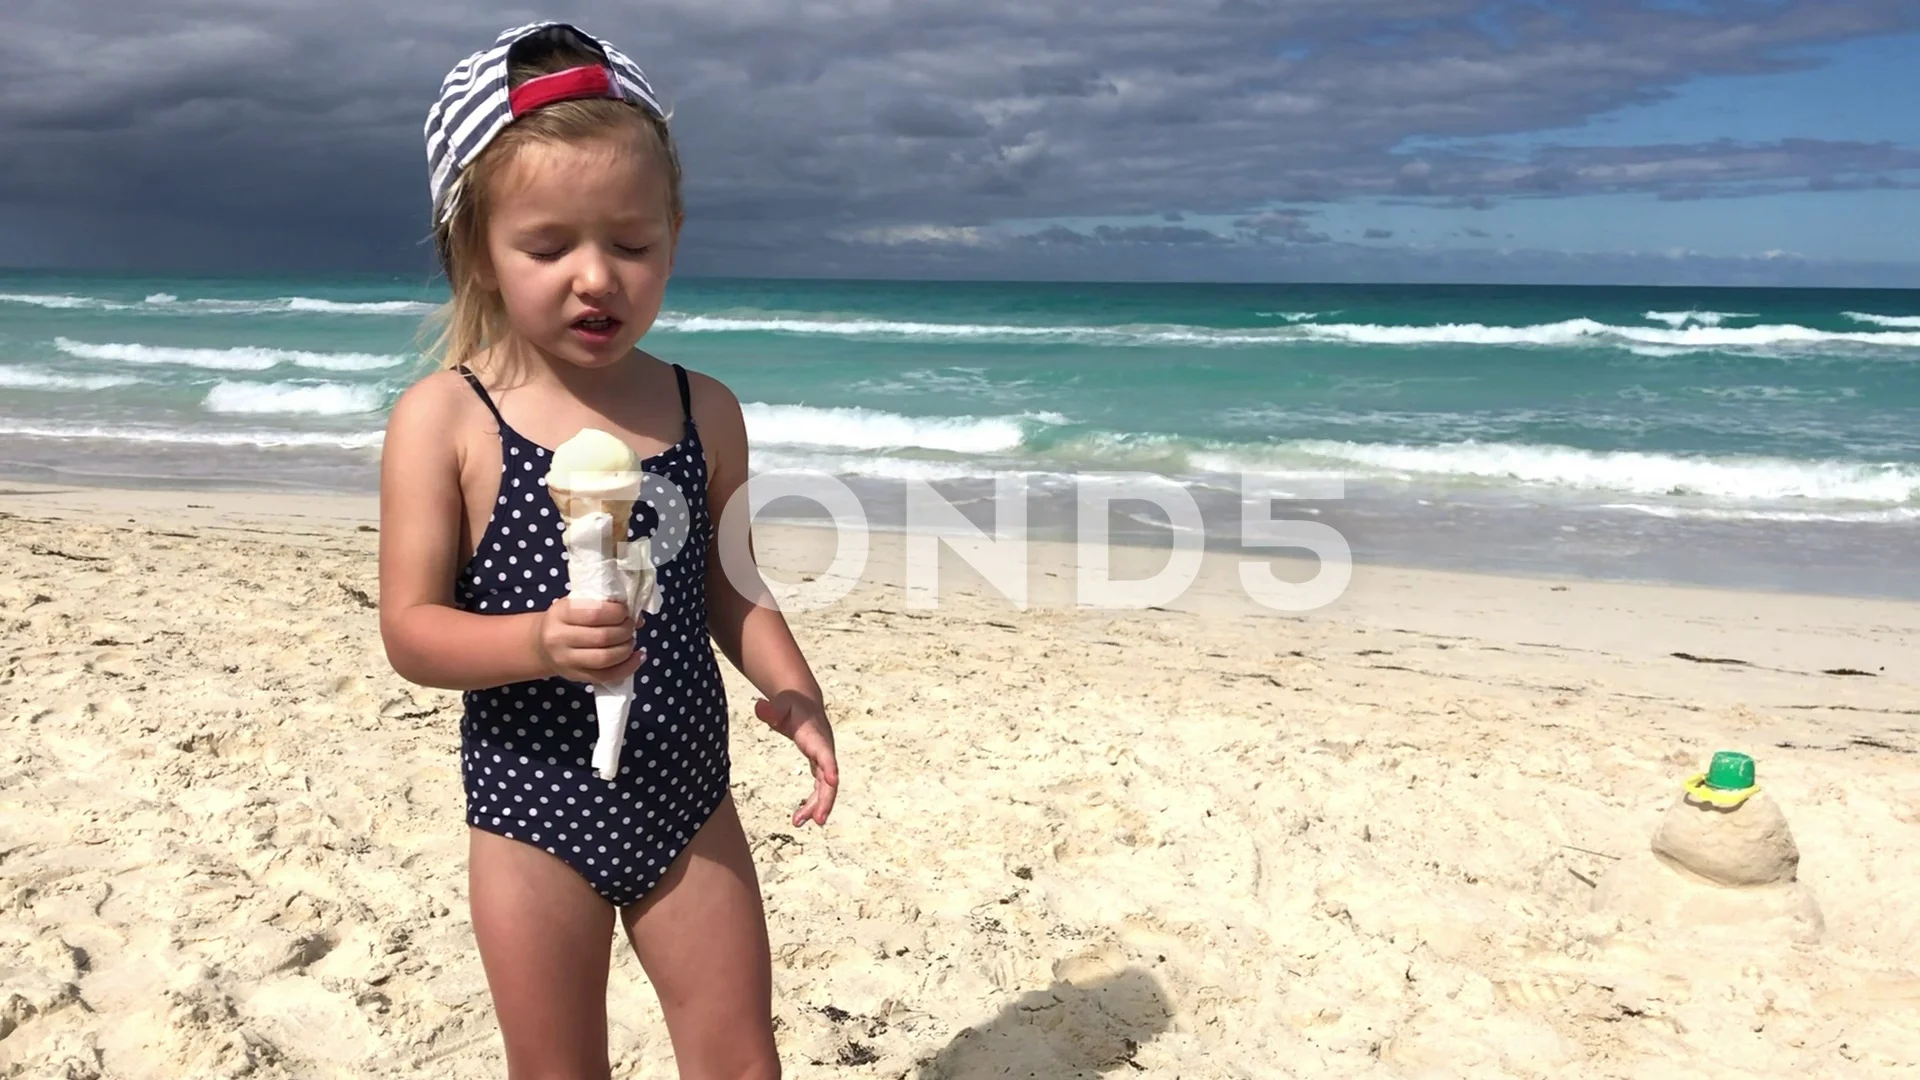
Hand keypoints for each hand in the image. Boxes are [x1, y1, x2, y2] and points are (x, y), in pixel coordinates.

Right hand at [535, 598, 645, 685]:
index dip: (616, 613)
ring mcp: (566, 661)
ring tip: (630, 640)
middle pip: (602, 637)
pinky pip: (606, 676)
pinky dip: (628, 667)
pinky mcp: (576, 677)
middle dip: (624, 631)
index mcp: (560, 614)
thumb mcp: (577, 604)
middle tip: (630, 626)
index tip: (624, 612)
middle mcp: (559, 638)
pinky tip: (638, 657)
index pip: (594, 613)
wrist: (541, 644)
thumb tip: (638, 618)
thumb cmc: (565, 620)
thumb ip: (603, 606)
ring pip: (605, 659)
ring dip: (626, 649)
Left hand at [754, 691, 838, 827]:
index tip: (833, 782)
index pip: (825, 754)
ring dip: (817, 807)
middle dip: (826, 799)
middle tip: (818, 820)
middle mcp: (824, 750)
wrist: (804, 703)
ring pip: (825, 788)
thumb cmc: (791, 703)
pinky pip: (820, 788)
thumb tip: (759, 707)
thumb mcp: (780, 704)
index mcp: (816, 737)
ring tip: (798, 822)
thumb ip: (771, 709)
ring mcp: (823, 760)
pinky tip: (799, 818)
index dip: (830, 767)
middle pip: (829, 778)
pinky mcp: (819, 767)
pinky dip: (813, 803)